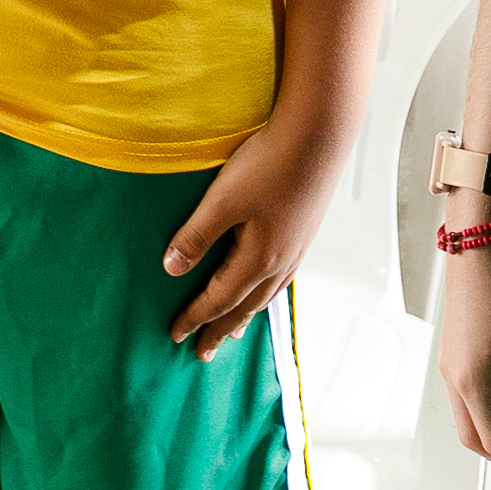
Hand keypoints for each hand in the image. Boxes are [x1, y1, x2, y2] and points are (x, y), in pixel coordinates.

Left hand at [162, 116, 343, 358]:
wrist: (318, 137)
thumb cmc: (270, 163)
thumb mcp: (222, 200)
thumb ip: (196, 236)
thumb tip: (172, 269)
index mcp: (259, 259)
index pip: (218, 300)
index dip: (194, 318)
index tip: (175, 334)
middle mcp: (281, 263)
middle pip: (244, 308)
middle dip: (220, 330)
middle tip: (203, 352)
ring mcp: (296, 250)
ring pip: (264, 296)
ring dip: (244, 316)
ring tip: (231, 331)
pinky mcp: (302, 234)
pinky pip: (279, 280)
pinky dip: (263, 294)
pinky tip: (262, 287)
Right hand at [434, 236, 490, 464]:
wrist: (476, 246)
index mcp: (471, 379)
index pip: (489, 439)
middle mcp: (452, 375)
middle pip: (469, 436)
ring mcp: (448, 363)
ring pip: (463, 416)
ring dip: (488, 433)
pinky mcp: (451, 352)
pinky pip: (462, 395)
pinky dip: (482, 411)